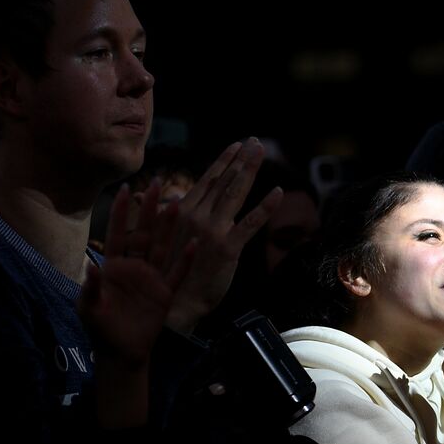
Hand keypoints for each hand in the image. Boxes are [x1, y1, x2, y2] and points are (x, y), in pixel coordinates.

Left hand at [81, 179, 195, 368]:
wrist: (120, 353)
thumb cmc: (100, 330)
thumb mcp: (88, 308)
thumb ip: (90, 287)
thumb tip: (92, 265)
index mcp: (113, 266)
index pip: (118, 233)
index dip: (121, 212)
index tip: (125, 188)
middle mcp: (134, 266)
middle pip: (144, 232)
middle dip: (151, 208)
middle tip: (158, 182)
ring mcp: (151, 278)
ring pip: (162, 247)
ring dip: (170, 226)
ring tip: (178, 202)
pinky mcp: (165, 294)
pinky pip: (177, 274)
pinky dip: (185, 260)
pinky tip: (194, 243)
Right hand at [162, 138, 282, 333]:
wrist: (176, 301)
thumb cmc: (171, 271)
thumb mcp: (166, 236)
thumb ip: (173, 214)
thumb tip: (176, 197)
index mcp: (184, 211)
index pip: (208, 179)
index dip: (224, 161)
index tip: (236, 145)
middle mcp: (197, 215)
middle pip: (224, 181)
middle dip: (241, 159)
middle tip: (255, 141)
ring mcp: (213, 230)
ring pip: (235, 193)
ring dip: (250, 169)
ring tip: (261, 151)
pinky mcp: (227, 248)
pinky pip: (250, 223)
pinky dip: (265, 207)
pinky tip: (278, 191)